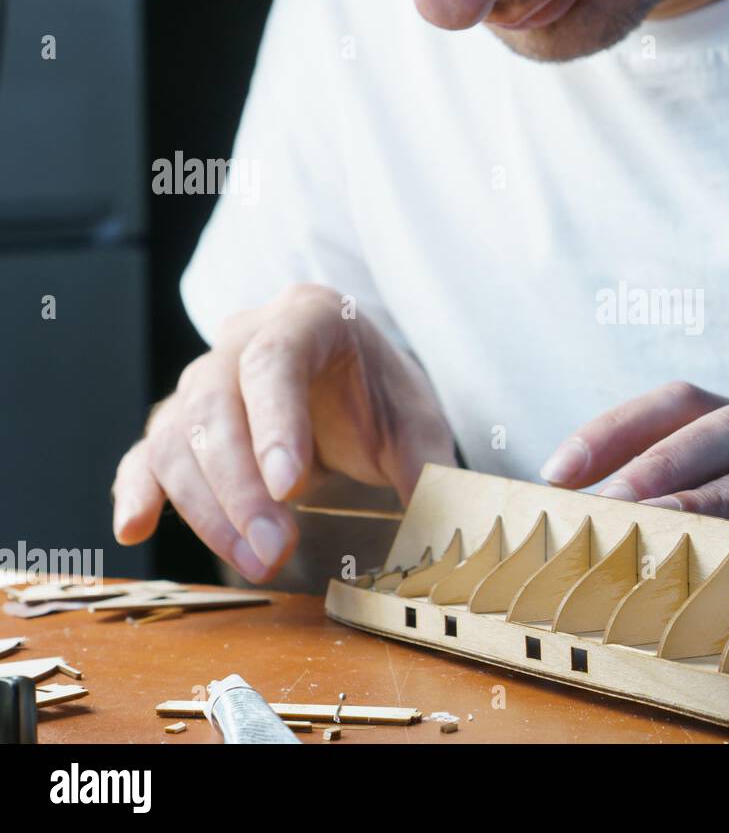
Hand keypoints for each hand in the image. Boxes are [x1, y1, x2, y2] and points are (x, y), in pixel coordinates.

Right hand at [112, 284, 454, 582]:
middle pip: (216, 404)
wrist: (355, 387)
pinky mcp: (180, 424)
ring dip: (207, 507)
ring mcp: (203, 379)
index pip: (276, 359)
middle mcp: (243, 337)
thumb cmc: (383, 399)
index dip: (276, 423)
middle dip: (242, 488)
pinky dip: (138, 491)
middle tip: (274, 549)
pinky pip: (145, 454)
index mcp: (308, 317)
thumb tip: (442, 533)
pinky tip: (137, 528)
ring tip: (255, 561)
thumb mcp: (418, 426)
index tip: (291, 487)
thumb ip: (429, 471)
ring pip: (176, 435)